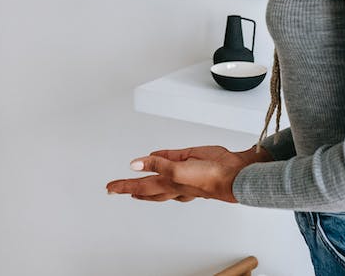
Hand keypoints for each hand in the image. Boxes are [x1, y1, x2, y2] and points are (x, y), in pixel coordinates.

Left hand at [106, 145, 272, 203]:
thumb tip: (135, 164)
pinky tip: (155, 156)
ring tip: (135, 178)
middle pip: (146, 187)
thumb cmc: (210, 179)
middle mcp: (172, 182)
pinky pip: (170, 159)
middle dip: (130, 188)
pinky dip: (161, 158)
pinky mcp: (189, 159)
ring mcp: (181, 172)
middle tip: (115, 189)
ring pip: (159, 176)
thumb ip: (157, 165)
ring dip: (146, 178)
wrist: (235, 173)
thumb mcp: (179, 171)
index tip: (109, 189)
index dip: (123, 187)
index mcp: (167, 186)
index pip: (139, 187)